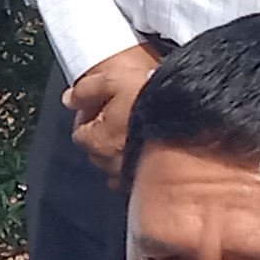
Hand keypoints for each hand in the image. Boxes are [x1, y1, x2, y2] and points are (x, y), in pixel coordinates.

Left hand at [64, 43, 163, 180]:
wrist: (191, 112)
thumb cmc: (151, 96)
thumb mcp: (112, 79)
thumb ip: (85, 89)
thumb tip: (69, 98)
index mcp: (98, 140)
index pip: (80, 132)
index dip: (88, 116)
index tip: (99, 105)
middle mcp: (111, 163)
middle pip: (96, 150)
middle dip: (101, 135)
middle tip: (118, 115)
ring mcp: (132, 174)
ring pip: (114, 165)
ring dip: (118, 151)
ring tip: (135, 131)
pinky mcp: (152, 180)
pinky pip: (135, 177)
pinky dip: (137, 165)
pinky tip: (148, 151)